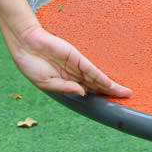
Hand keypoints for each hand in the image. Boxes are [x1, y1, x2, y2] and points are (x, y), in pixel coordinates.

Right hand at [4, 23, 131, 97]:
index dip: (99, 98)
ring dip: (111, 86)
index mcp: (67, 82)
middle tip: (126, 98)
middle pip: (96, 85)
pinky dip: (101, 77)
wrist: (25, 45)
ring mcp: (77, 66)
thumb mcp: (46, 83)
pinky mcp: (77, 58)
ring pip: (97, 78)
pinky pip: (91, 69)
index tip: (111, 106)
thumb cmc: (31, 64)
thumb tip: (82, 93)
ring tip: (125, 93)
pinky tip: (110, 84)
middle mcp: (75, 74)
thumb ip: (65, 88)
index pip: (87, 91)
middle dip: (110, 93)